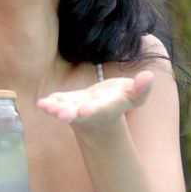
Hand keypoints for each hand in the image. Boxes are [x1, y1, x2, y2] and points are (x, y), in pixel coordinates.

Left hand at [37, 70, 154, 131]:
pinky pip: (57, 103)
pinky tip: (41, 103)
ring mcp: (76, 108)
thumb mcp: (133, 95)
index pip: (101, 109)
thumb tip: (149, 76)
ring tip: (47, 108)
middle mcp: (90, 111)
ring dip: (56, 110)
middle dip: (71, 114)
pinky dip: (49, 104)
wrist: (102, 110)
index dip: (94, 109)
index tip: (85, 110)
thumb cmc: (119, 100)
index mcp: (107, 108)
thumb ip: (141, 88)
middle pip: (80, 114)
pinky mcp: (66, 102)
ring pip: (65, 110)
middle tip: (62, 115)